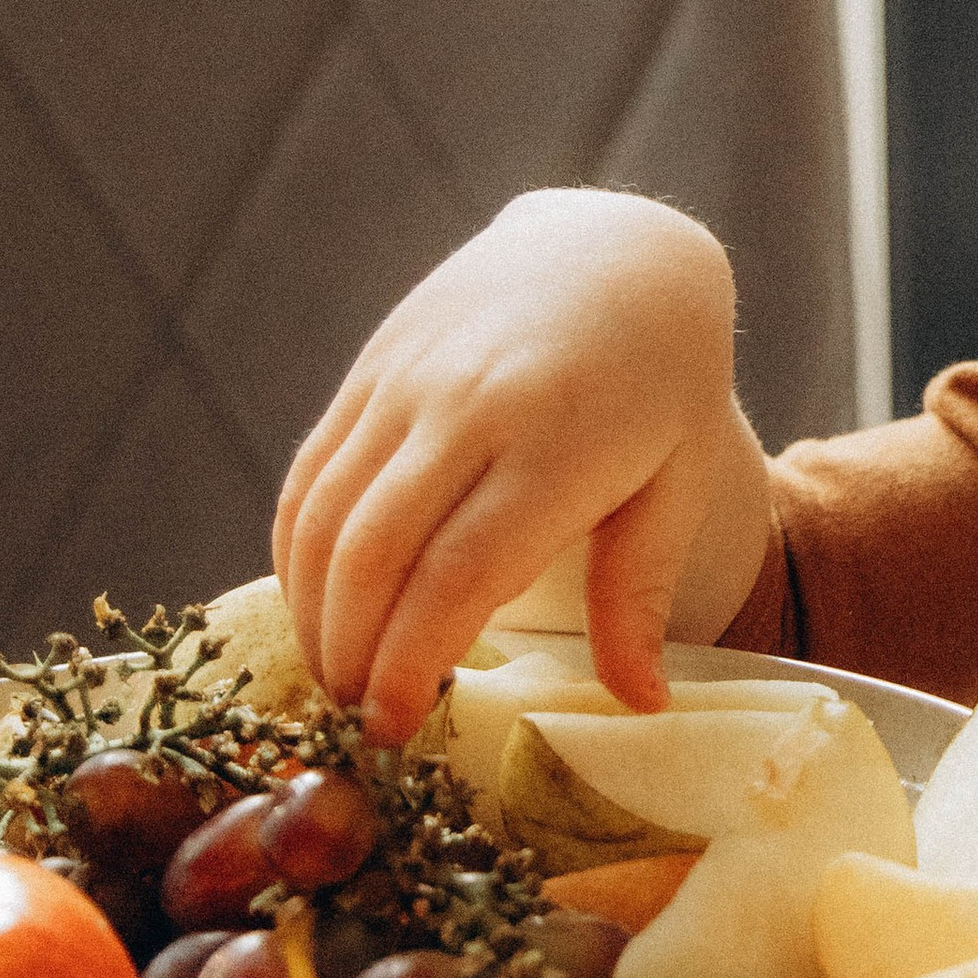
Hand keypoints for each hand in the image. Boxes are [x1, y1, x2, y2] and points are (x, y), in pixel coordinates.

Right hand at [274, 190, 773, 742]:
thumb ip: (643, 592)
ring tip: (337, 675)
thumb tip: (638, 704)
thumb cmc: (663, 382)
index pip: (462, 572)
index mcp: (558, 444)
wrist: (615, 249)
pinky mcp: (372, 368)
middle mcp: (471, 408)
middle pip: (375, 551)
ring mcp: (410, 381)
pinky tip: (314, 603)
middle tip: (359, 720)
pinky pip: (311, 472)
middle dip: (351, 652)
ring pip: (325, 514)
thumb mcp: (680, 479)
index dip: (413, 658)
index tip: (394, 727)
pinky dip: (297, 549)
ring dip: (314, 610)